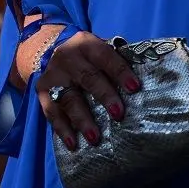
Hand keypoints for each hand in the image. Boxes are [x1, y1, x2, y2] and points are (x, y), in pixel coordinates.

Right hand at [33, 30, 139, 148]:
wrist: (56, 50)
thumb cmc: (90, 57)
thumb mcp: (101, 51)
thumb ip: (117, 64)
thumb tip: (146, 86)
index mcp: (87, 44)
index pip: (107, 57)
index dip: (121, 72)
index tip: (135, 88)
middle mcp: (68, 56)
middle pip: (88, 77)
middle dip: (104, 96)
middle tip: (118, 114)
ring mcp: (53, 74)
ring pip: (68, 98)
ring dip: (82, 119)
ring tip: (95, 138)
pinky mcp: (42, 90)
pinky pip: (51, 112)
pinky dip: (62, 129)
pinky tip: (73, 143)